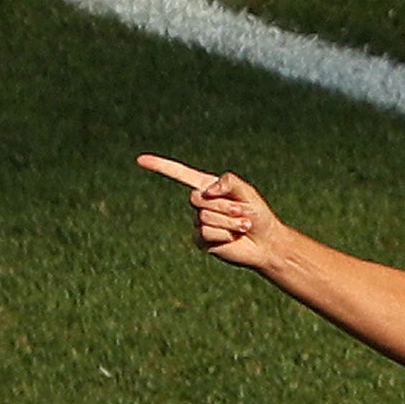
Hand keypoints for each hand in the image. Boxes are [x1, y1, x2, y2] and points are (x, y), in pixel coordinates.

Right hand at [135, 153, 283, 270]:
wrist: (264, 243)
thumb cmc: (257, 215)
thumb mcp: (246, 191)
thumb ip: (228, 182)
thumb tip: (208, 190)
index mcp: (208, 187)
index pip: (179, 174)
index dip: (160, 166)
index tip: (140, 160)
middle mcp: (201, 204)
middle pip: (196, 199)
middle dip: (223, 206)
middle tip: (241, 213)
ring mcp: (199, 222)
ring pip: (204, 218)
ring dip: (228, 222)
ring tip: (242, 226)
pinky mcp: (201, 240)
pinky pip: (206, 233)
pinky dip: (224, 234)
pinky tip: (233, 237)